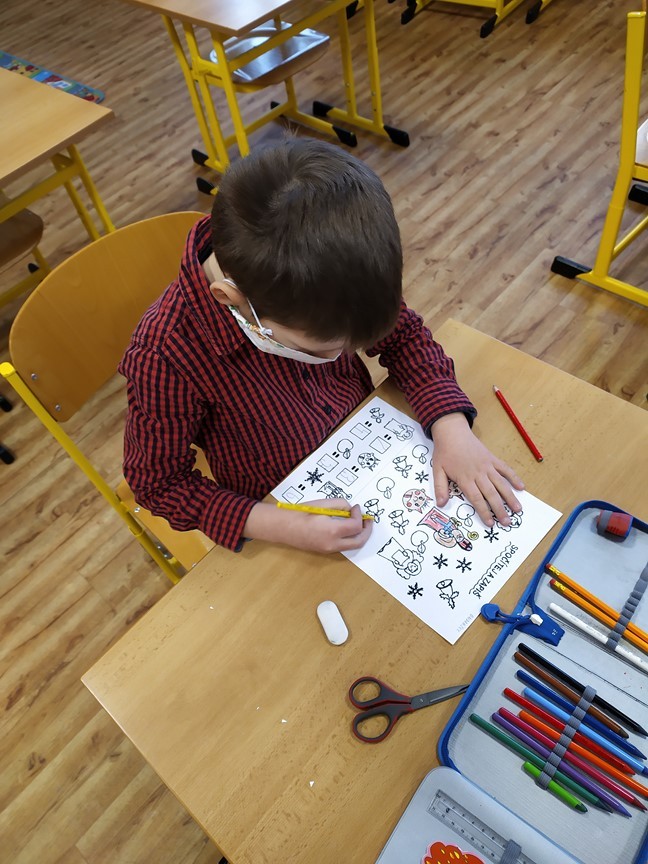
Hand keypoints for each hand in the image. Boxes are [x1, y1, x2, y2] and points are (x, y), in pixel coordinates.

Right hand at [243, 499, 372, 552]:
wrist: (283, 527)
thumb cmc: (300, 513)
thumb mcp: (322, 504)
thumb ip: (340, 504)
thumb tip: (350, 509)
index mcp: (332, 531)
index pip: (356, 526)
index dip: (359, 516)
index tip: (356, 508)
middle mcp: (333, 544)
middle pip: (359, 541)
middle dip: (367, 530)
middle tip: (368, 520)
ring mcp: (328, 550)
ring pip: (352, 546)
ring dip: (359, 535)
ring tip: (359, 523)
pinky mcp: (325, 551)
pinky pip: (343, 546)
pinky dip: (349, 538)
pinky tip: (346, 528)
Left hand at [430, 413, 523, 526]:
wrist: (452, 432)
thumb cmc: (444, 452)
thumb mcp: (437, 470)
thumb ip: (440, 488)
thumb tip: (441, 504)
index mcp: (465, 478)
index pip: (477, 499)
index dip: (484, 511)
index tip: (490, 523)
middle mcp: (478, 474)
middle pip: (491, 494)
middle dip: (500, 509)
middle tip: (507, 522)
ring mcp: (487, 466)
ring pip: (501, 484)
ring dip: (510, 497)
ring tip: (518, 510)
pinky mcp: (492, 459)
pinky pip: (505, 469)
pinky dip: (514, 477)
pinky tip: (521, 487)